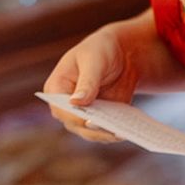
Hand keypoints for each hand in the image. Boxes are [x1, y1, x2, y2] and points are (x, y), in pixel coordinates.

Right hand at [42, 22, 140, 142]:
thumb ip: (87, 80)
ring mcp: (82, 115)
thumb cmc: (100, 50)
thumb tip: (76, 102)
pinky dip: (115, 132)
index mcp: (56, 87)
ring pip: (90, 132)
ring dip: (106, 134)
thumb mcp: (94, 59)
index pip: (61, 108)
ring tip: (122, 134)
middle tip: (111, 132)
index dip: (74, 116)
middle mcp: (66, 106)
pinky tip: (128, 131)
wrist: (120, 54)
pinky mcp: (99, 120)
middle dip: (93, 129)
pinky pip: (105, 131)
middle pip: (75, 124)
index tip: (89, 121)